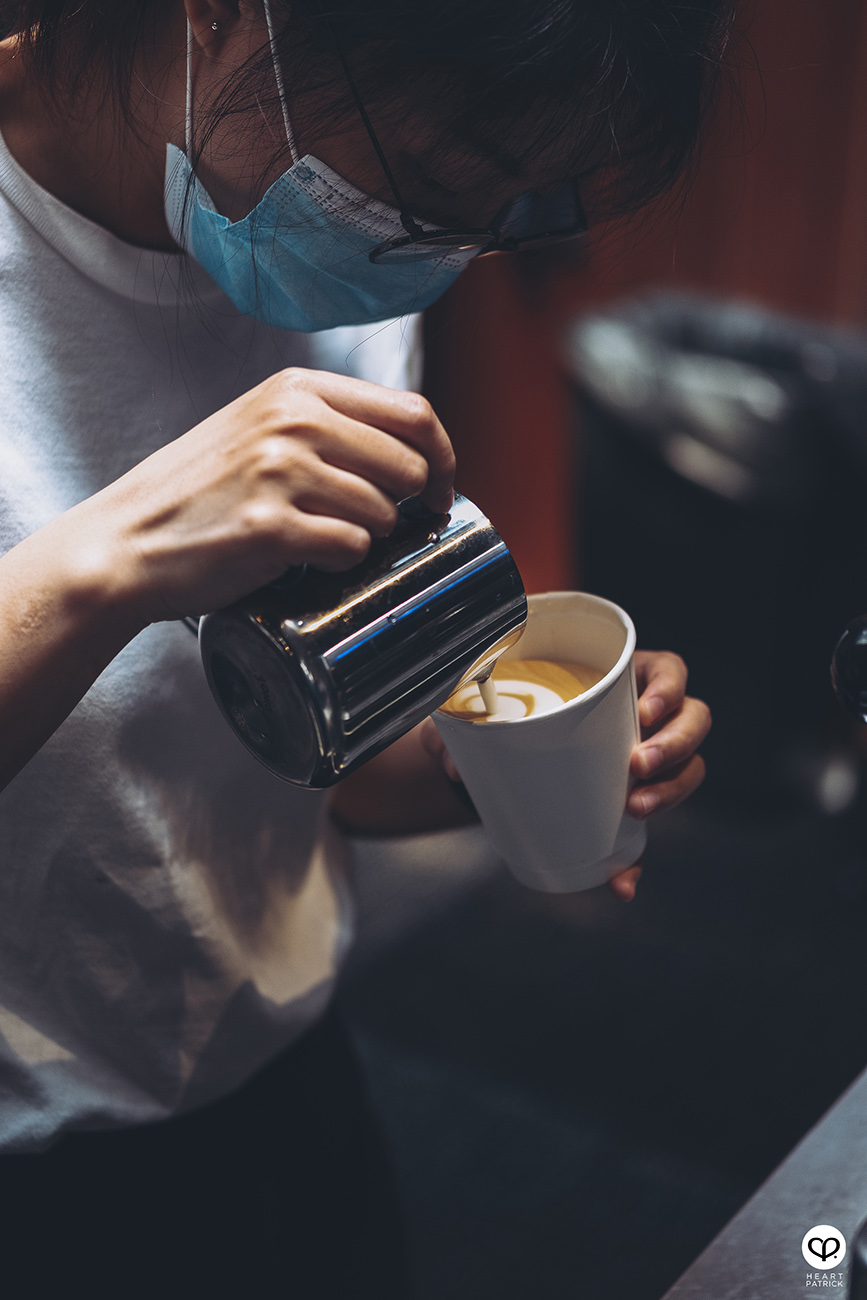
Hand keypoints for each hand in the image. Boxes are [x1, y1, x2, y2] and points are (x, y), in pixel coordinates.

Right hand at [82, 368, 454, 622]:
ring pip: (383, 511)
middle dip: (409, 504)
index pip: (412, 412)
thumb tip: (411, 450)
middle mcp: (292, 422)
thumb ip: (327, 423)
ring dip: (370, 535)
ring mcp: (280, 473)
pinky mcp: (270, 528)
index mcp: (296, 390)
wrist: (129, 540)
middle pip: (410, 465)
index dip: (442, 457)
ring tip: (325, 537)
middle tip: (384, 523)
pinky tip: (307, 556)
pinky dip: (340, 560)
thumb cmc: (199, 491)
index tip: (439, 488)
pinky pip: (351, 547)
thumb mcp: (259, 426)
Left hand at [421, 649, 710, 904]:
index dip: (669, 689)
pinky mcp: (630, 804)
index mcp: (625, 677)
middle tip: (637, 766)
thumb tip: (451, 762)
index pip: (670, 672)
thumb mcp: (483, 708)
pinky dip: (634, 861)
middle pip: (693, 721)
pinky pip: (647, 834)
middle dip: (675, 745)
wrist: (499, 759)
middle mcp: (648, 717)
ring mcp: (646, 760)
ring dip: (672, 792)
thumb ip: (462, 723)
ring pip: (688, 771)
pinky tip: (621, 882)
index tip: (643, 713)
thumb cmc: (504, 713)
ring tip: (637, 809)